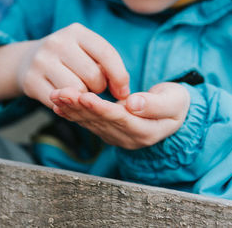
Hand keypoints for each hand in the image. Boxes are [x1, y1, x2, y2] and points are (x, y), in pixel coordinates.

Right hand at [17, 23, 129, 107]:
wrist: (27, 60)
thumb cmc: (69, 59)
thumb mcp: (87, 52)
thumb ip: (107, 66)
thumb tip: (123, 93)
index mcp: (76, 31)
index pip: (106, 54)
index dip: (119, 76)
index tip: (123, 92)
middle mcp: (57, 42)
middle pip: (93, 75)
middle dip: (99, 88)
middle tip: (94, 89)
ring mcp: (41, 61)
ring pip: (77, 90)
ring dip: (84, 98)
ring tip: (80, 92)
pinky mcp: (31, 80)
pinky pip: (60, 102)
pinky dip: (68, 106)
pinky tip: (67, 100)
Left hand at [49, 82, 189, 149]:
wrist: (174, 113)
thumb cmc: (176, 104)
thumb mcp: (174, 102)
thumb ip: (155, 104)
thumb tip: (133, 104)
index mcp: (145, 131)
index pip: (118, 118)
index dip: (101, 108)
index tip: (84, 97)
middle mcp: (127, 138)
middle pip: (99, 121)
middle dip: (78, 107)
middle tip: (60, 93)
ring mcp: (116, 136)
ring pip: (90, 122)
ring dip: (71, 109)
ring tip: (55, 95)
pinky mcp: (108, 130)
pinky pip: (87, 122)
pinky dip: (72, 113)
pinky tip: (57, 105)